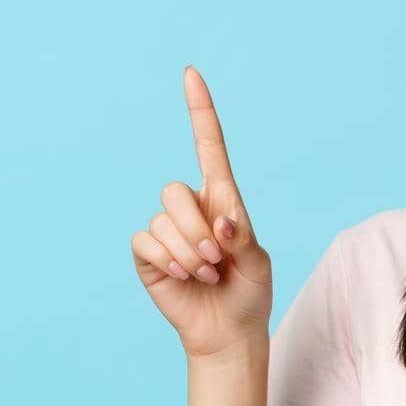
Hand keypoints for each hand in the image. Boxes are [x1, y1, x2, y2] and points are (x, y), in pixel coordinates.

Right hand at [129, 66, 272, 358]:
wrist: (228, 331)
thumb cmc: (249, 292)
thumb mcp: (258, 263)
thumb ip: (243, 238)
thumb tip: (222, 224)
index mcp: (223, 199)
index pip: (209, 147)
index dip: (200, 112)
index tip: (191, 74)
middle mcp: (191, 208)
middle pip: (175, 191)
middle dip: (198, 230)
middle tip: (219, 260)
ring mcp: (166, 229)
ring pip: (163, 220)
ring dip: (189, 252)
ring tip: (207, 274)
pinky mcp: (147, 253)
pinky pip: (146, 241)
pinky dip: (169, 260)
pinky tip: (184, 277)